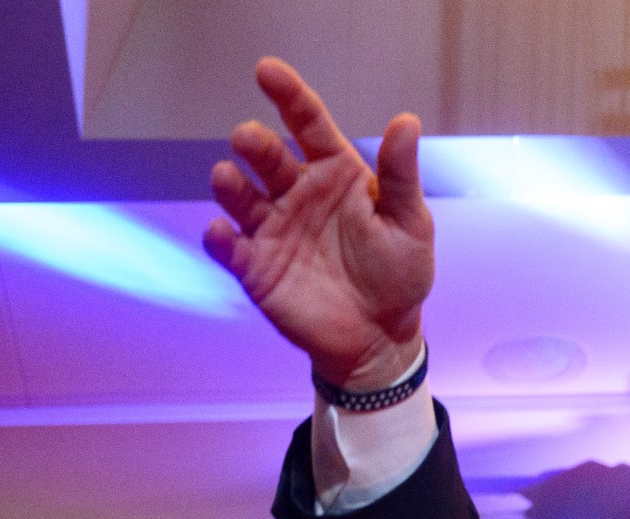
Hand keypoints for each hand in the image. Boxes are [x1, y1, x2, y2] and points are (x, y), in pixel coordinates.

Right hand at [203, 58, 434, 391]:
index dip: (288, 95)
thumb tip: (406, 121)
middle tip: (249, 140)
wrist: (381, 336)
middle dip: (254, 143)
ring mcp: (273, 229)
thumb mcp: (409, 224)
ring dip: (229, 184)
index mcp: (335, 174)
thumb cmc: (398, 275)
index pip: (308, 124)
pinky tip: (221, 233)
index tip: (267, 71)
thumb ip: (400, 175)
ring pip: (239, 196)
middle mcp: (297, 194)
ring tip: (228, 178)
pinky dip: (219, 239)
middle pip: (267, 156)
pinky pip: (228, 247)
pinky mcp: (256, 267)